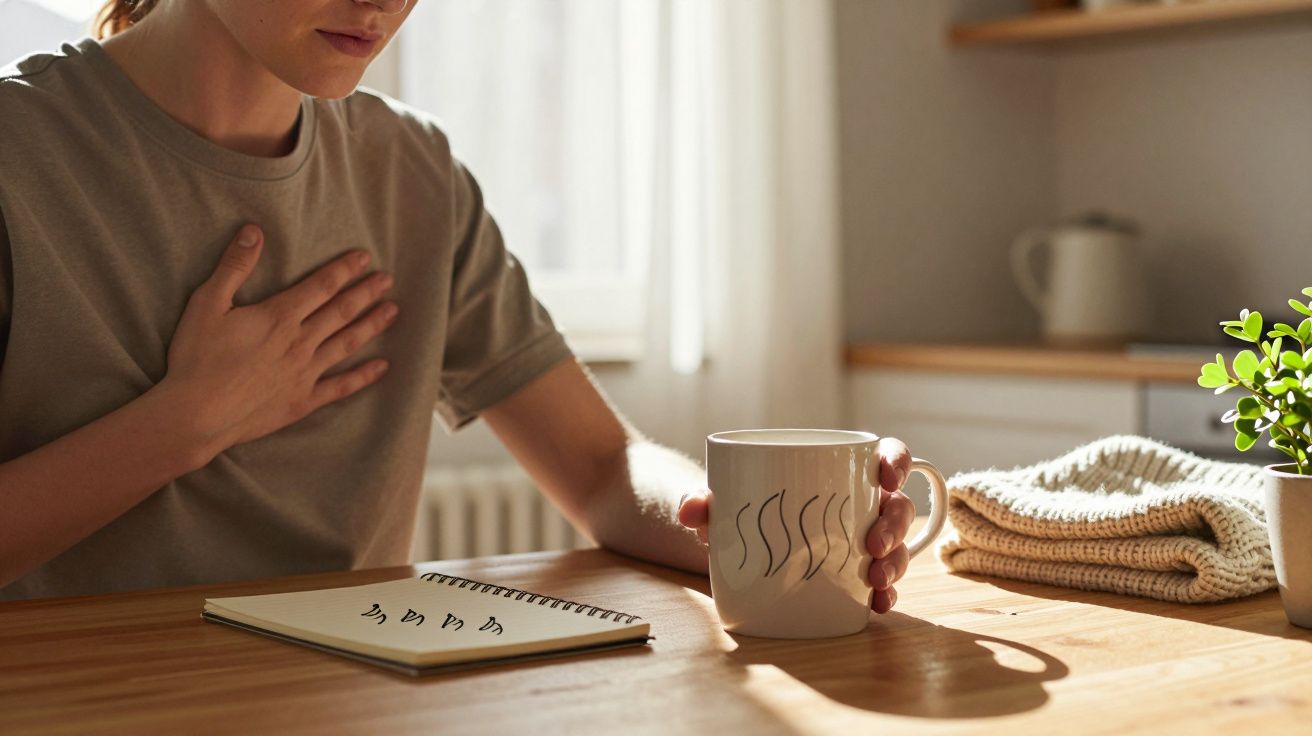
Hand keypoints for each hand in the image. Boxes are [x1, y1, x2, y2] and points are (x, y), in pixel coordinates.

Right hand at [161, 224, 398, 461]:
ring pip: (348, 344)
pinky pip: (341, 387)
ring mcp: (305, 373)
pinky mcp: (303, 401)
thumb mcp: (207, 304)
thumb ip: (234, 266)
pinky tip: (383, 367)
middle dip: (366, 292)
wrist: (195, 414)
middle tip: (388, 279)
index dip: (344, 269)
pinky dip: (364, 376)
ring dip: (372, 325)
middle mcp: (299, 342)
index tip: (365, 257)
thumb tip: (254, 231)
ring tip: (393, 311)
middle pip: (341, 311)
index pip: (321, 286)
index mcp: (279, 317)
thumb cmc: (196, 358)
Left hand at [677, 437, 914, 613]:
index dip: (896, 461)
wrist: (725, 542)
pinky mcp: (854, 575)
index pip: (883, 455)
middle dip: (895, 525)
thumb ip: (700, 498)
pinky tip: (877, 604)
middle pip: (897, 506)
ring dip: (896, 563)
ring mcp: (861, 541)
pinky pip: (882, 584)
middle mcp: (859, 503)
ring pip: (898, 546)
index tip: (887, 477)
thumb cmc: (736, 505)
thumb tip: (690, 511)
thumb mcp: (718, 498)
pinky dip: (885, 594)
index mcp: (838, 470)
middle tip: (873, 545)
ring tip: (875, 580)